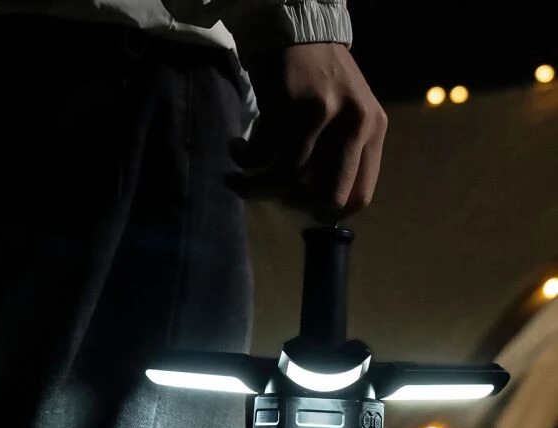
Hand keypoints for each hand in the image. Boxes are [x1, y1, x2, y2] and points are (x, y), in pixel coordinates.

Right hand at [229, 43, 386, 221]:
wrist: (296, 31)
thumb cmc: (319, 82)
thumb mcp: (346, 117)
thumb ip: (342, 157)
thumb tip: (319, 210)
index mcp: (373, 130)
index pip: (359, 197)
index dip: (328, 213)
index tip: (304, 211)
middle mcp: (355, 123)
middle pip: (322, 196)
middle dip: (291, 204)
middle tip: (274, 194)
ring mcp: (322, 113)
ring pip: (287, 179)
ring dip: (255, 187)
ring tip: (240, 179)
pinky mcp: (288, 104)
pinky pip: (261, 155)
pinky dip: (243, 159)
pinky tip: (237, 150)